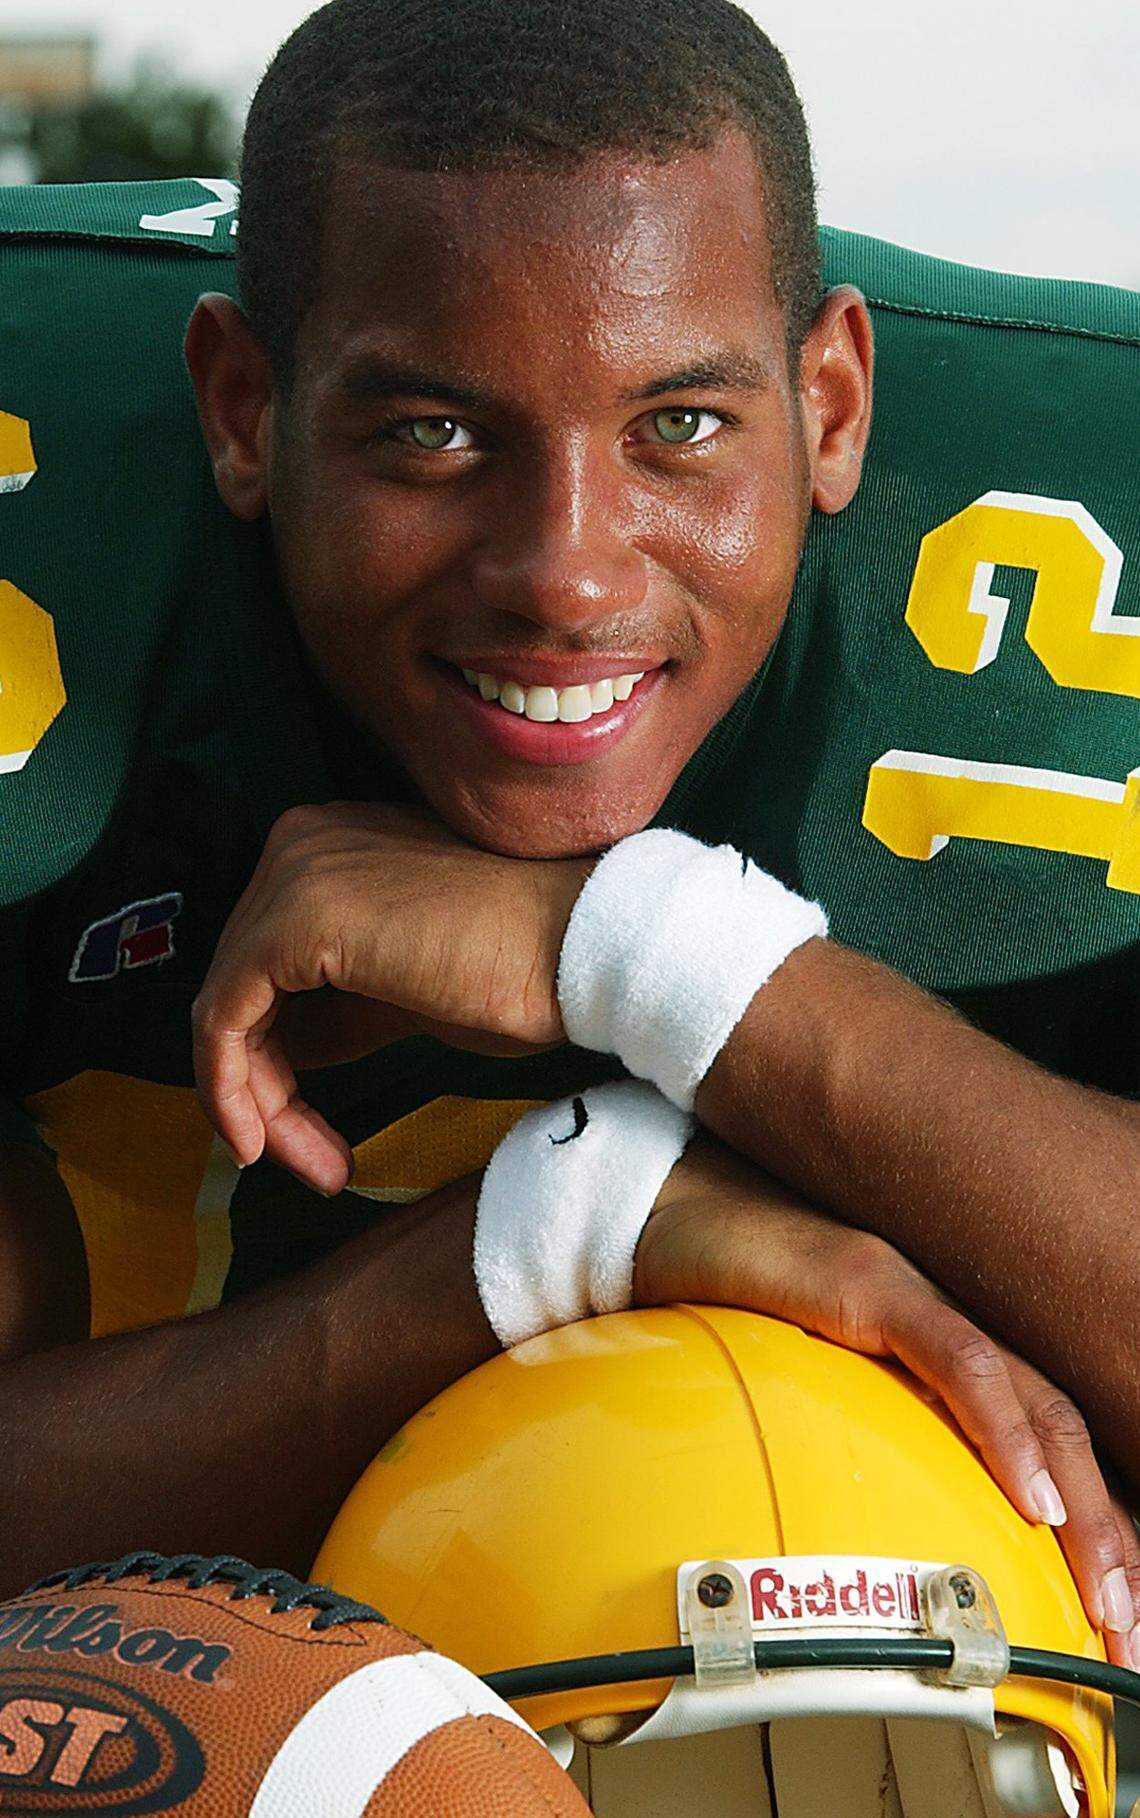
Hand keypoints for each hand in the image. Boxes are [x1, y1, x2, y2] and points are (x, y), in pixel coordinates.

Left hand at [192, 803, 589, 1191]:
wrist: (582, 949)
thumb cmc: (524, 967)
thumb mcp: (408, 990)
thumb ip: (340, 1005)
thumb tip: (284, 1051)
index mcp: (331, 844)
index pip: (266, 965)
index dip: (277, 1059)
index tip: (313, 1135)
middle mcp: (301, 842)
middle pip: (242, 987)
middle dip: (268, 1086)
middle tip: (316, 1163)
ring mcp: (294, 873)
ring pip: (228, 1008)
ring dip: (257, 1101)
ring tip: (313, 1167)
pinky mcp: (292, 920)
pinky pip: (222, 1018)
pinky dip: (233, 1088)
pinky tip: (265, 1143)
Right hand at [634, 1135, 1139, 1665]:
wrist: (666, 1212)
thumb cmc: (725, 1293)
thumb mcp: (797, 1384)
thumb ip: (840, 1438)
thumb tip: (848, 1528)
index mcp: (936, 1347)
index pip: (1041, 1437)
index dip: (1084, 1522)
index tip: (1104, 1607)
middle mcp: (946, 1320)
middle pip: (1062, 1429)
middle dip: (1105, 1535)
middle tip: (1125, 1629)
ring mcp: (918, 1297)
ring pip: (1036, 1404)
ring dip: (1081, 1508)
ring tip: (1107, 1592)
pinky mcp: (876, 1286)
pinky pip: (959, 1362)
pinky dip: (1005, 1433)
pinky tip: (1031, 1500)